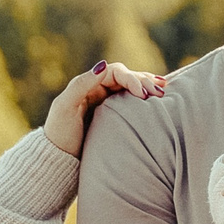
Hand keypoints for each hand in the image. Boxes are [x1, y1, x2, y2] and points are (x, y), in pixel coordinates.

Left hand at [45, 60, 165, 156]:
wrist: (59, 158)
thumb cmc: (60, 133)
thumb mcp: (65, 106)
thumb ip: (81, 84)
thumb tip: (103, 64)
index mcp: (88, 85)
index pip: (115, 73)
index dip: (131, 79)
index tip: (143, 94)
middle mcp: (99, 90)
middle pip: (126, 77)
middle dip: (143, 82)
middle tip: (159, 93)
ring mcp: (107, 102)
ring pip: (131, 88)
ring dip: (148, 86)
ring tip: (164, 90)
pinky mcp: (114, 116)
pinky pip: (132, 102)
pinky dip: (145, 98)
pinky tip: (159, 99)